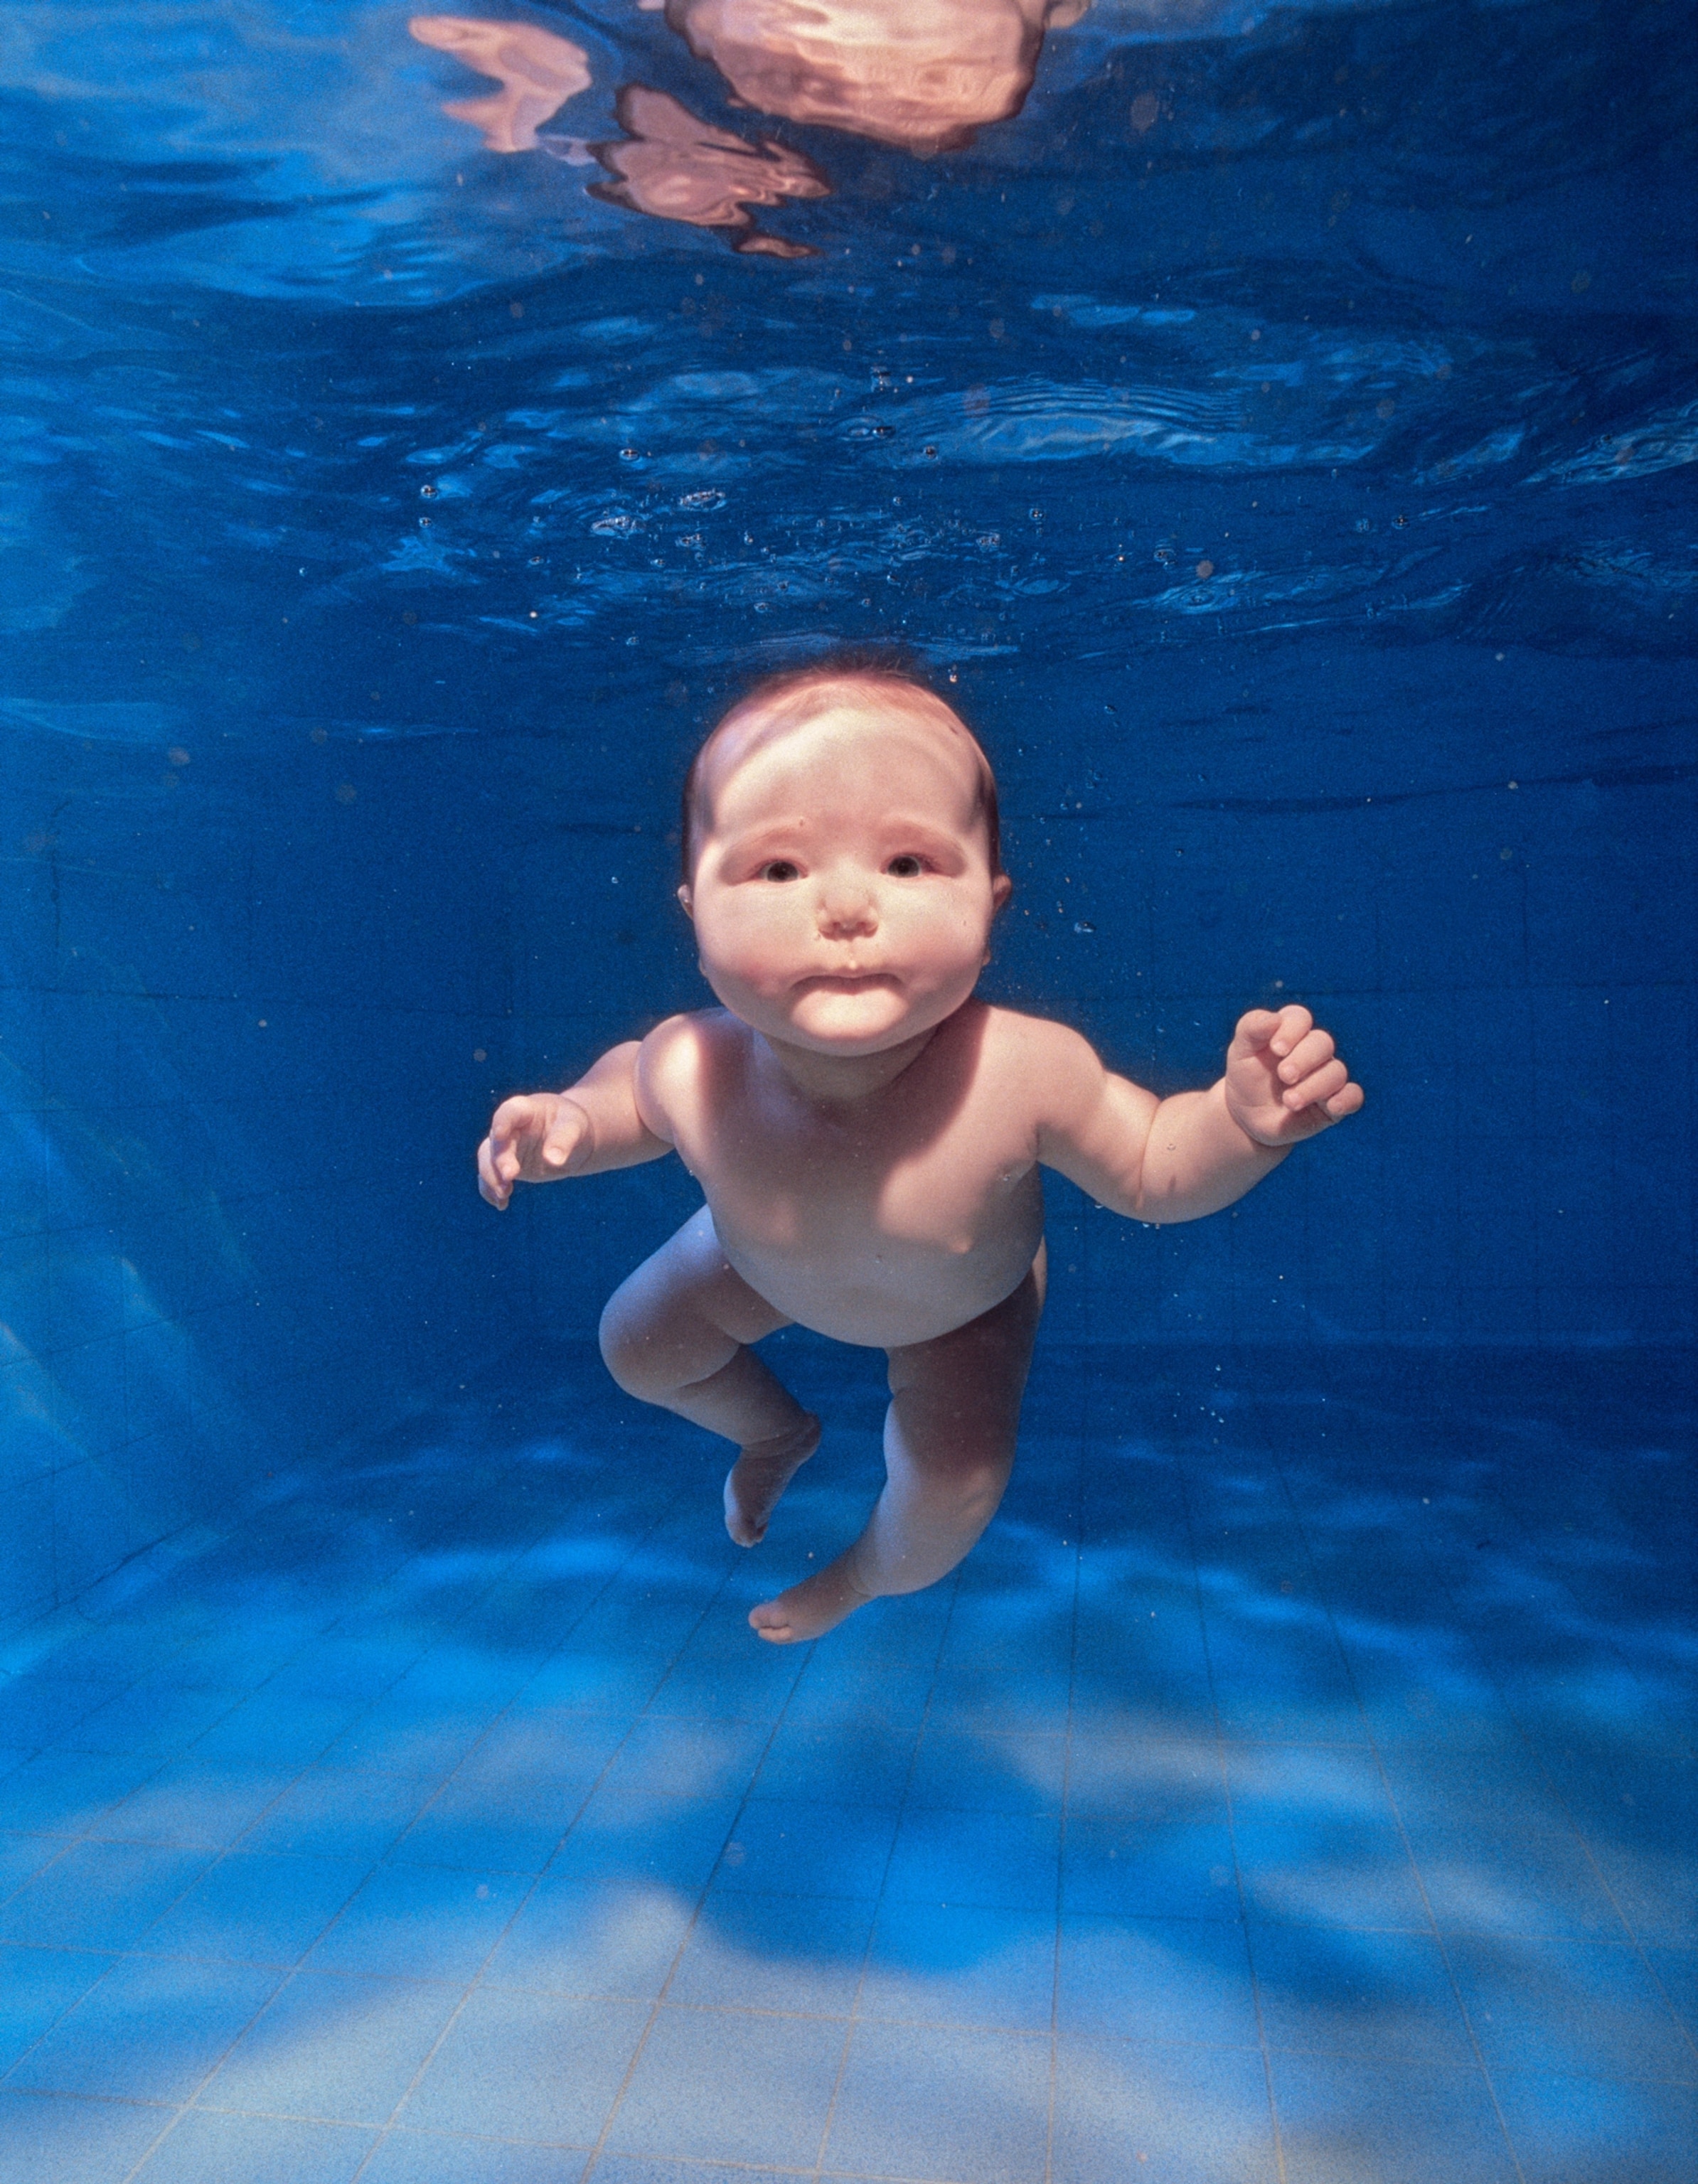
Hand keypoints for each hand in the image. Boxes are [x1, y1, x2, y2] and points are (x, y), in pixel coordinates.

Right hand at [477, 1094, 590, 1208]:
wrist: (572, 1138)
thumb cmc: (572, 1125)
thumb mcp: (574, 1127)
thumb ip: (564, 1139)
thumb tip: (553, 1159)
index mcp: (525, 1110)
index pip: (509, 1113)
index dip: (502, 1122)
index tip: (500, 1135)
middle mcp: (509, 1128)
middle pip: (496, 1143)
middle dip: (500, 1160)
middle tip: (510, 1176)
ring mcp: (505, 1147)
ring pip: (487, 1161)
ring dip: (491, 1179)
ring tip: (503, 1196)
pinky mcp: (505, 1166)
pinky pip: (490, 1177)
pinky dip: (491, 1191)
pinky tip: (501, 1205)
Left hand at [1223, 1004, 1362, 1147]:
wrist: (1247, 1117)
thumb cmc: (1246, 1077)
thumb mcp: (1241, 1052)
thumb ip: (1252, 1028)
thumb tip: (1274, 1019)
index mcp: (1291, 1031)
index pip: (1300, 1018)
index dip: (1292, 1030)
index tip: (1276, 1049)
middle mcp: (1313, 1050)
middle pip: (1322, 1043)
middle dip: (1303, 1059)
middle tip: (1284, 1076)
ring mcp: (1326, 1076)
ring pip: (1336, 1072)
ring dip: (1314, 1086)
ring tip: (1289, 1101)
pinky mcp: (1334, 1102)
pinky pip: (1353, 1096)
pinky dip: (1347, 1100)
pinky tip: (1332, 1107)